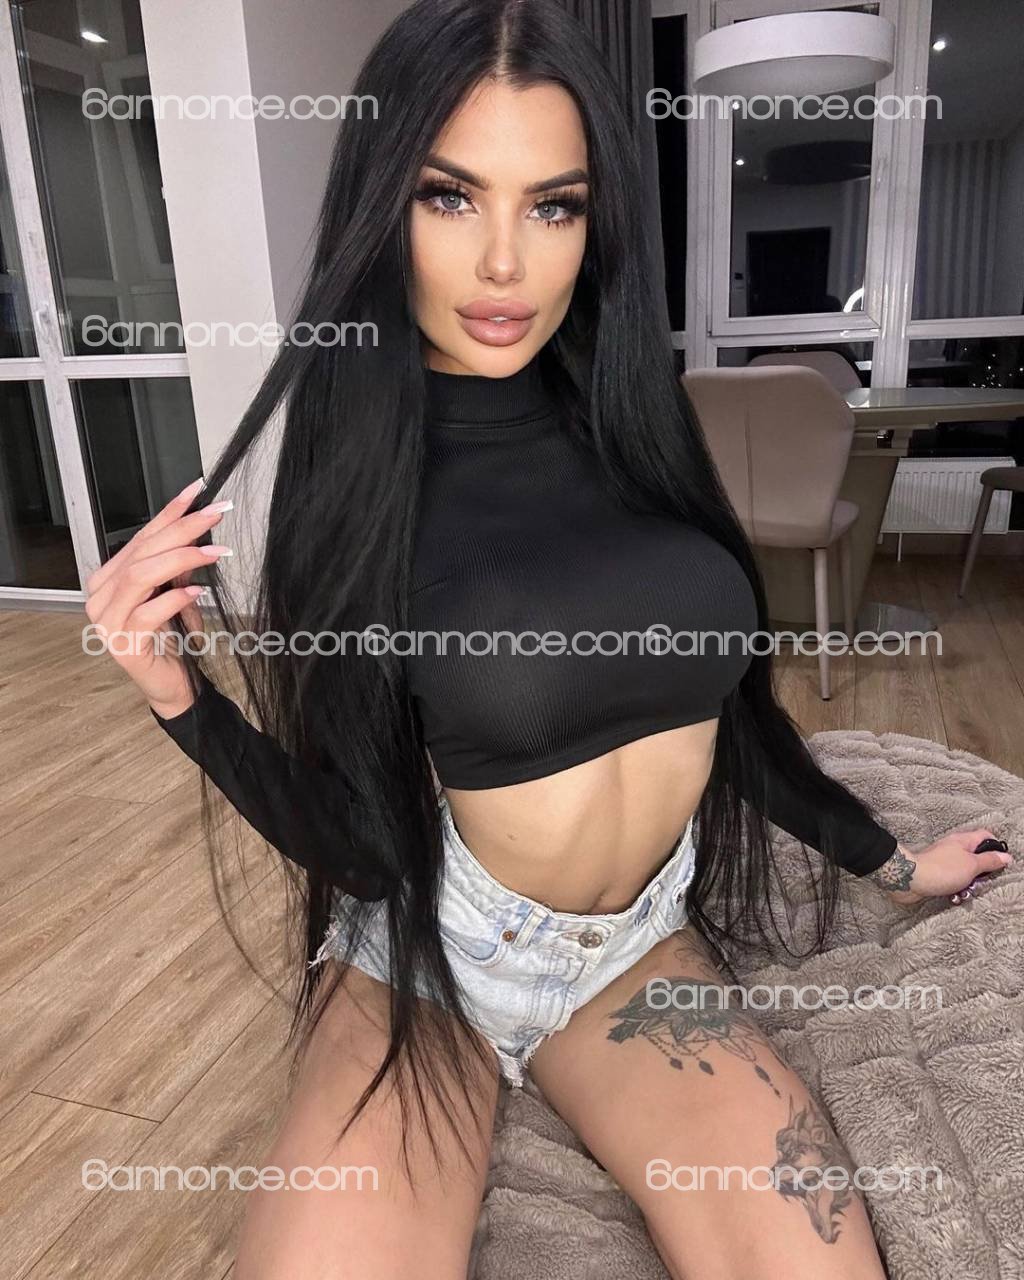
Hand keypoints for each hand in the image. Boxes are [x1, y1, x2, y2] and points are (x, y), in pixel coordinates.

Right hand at [83, 477, 232, 715]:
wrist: (171, 683)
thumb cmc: (171, 635)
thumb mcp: (175, 591)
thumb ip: (178, 563)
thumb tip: (197, 527)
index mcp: (108, 578)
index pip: (141, 537)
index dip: (170, 512)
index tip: (198, 490)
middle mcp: (99, 597)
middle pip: (141, 553)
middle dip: (181, 529)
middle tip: (215, 514)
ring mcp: (106, 622)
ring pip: (139, 578)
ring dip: (181, 559)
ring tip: (214, 552)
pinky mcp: (123, 645)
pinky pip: (147, 614)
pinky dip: (174, 599)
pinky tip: (198, 591)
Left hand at [867, 829, 1013, 905]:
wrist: (910, 879)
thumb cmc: (942, 869)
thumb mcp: (972, 865)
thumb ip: (990, 861)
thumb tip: (1006, 856)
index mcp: (963, 841)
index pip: (985, 836)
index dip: (996, 846)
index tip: (1000, 861)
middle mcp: (953, 848)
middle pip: (977, 859)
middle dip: (981, 874)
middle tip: (979, 881)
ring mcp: (944, 861)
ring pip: (965, 874)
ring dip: (968, 886)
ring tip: (964, 892)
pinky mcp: (937, 874)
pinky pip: (952, 882)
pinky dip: (955, 890)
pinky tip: (954, 896)